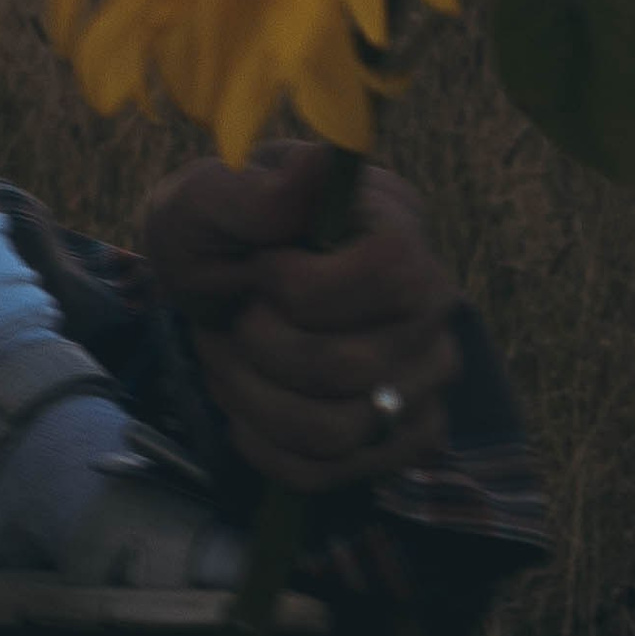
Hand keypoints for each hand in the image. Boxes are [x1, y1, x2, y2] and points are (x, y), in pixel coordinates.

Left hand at [136, 147, 460, 491]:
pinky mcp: (404, 436)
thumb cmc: (210, 227)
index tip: (260, 269)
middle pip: (354, 368)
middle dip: (260, 348)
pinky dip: (266, 445)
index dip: (309, 289)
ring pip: (340, 431)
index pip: (393, 272)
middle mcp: (431, 299)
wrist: (208, 286)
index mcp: (392, 218)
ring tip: (227, 357)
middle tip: (232, 316)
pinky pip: (334, 472)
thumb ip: (251, 191)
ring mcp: (426, 375)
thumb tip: (320, 163)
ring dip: (253, 399)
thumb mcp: (203, 199)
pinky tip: (244, 404)